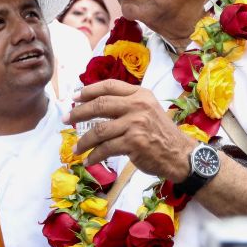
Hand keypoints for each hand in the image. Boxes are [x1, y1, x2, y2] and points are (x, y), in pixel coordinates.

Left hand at [65, 79, 193, 181]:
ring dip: (84, 141)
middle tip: (66, 119)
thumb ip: (126, 104)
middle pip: (99, 105)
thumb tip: (95, 104)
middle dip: (78, 113)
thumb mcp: (148, 109)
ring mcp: (135, 123)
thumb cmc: (161, 133)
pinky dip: (94, 156)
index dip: (88, 90)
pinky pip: (106, 148)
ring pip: (99, 130)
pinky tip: (88, 160)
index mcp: (140, 94)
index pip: (109, 86)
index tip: (74, 97)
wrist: (181, 155)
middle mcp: (137, 105)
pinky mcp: (133, 142)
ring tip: (77, 148)